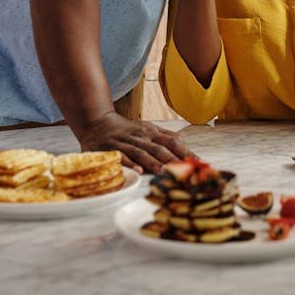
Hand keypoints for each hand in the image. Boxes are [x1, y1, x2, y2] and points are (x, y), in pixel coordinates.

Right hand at [77, 111, 191, 174]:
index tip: (198, 163)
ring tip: (164, 172)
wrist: (97, 122)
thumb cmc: (125, 129)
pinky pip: (120, 156)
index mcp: (151, 132)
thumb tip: (183, 143)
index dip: (185, 152)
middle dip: (172, 159)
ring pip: (141, 152)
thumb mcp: (146, 128)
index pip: (172, 142)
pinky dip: (129, 163)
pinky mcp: (110, 149)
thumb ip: (164, 135)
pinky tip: (137, 171)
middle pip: (159, 148)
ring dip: (153, 162)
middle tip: (185, 171)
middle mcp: (140, 136)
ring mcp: (125, 142)